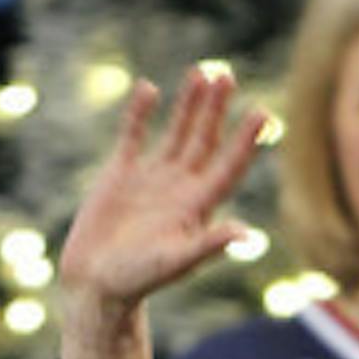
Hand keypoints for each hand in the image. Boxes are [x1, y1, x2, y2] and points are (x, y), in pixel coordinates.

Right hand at [58, 68, 266, 358]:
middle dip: (217, 110)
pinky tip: (149, 90)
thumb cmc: (137, 281)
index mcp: (197, 207)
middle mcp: (179, 188)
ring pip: (176, 133)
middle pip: (205, 141)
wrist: (95, 286)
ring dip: (189, 106)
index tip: (263, 113)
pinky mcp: (121, 175)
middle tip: (229, 75)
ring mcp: (151, 179)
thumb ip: (209, 245)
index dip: (245, 141)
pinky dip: (140, 115)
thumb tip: (246, 234)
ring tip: (203, 72)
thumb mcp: (175, 262)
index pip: (228, 166)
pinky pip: (133, 137)